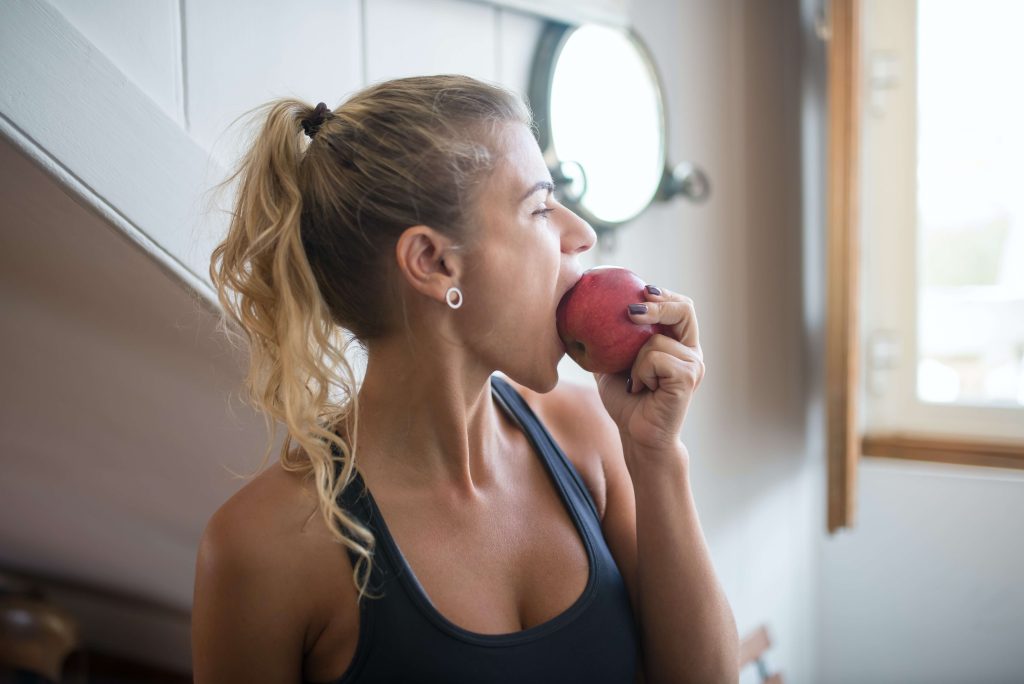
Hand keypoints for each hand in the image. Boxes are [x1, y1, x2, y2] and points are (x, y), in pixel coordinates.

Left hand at [593, 286, 704, 453]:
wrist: (636, 436)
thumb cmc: (625, 401)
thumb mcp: (613, 362)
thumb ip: (611, 337)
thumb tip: (582, 308)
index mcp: (679, 344)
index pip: (679, 306)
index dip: (662, 294)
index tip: (639, 290)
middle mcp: (691, 352)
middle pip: (684, 308)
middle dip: (658, 303)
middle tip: (630, 310)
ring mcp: (694, 364)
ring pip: (656, 339)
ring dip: (634, 360)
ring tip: (635, 383)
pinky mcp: (688, 377)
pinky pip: (654, 358)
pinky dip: (640, 373)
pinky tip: (640, 389)